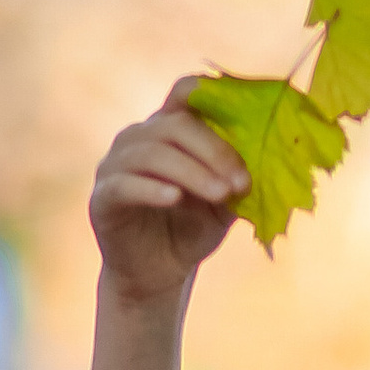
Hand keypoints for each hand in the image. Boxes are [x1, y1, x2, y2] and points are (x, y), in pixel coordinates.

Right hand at [88, 82, 247, 308]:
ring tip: (221, 194)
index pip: (185, 94)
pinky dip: (152, 189)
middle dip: (214, 150)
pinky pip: (125, 184)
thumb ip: (236, 179)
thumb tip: (267, 160)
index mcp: (168, 129)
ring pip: (153, 153)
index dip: (212, 94)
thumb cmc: (191, 230)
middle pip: (175, 124)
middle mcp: (137, 139)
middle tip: (240, 181)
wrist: (158, 276)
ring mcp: (115, 166)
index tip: (247, 114)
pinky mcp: (103, 198)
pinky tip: (175, 198)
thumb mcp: (222, 204)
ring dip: (192, 172)